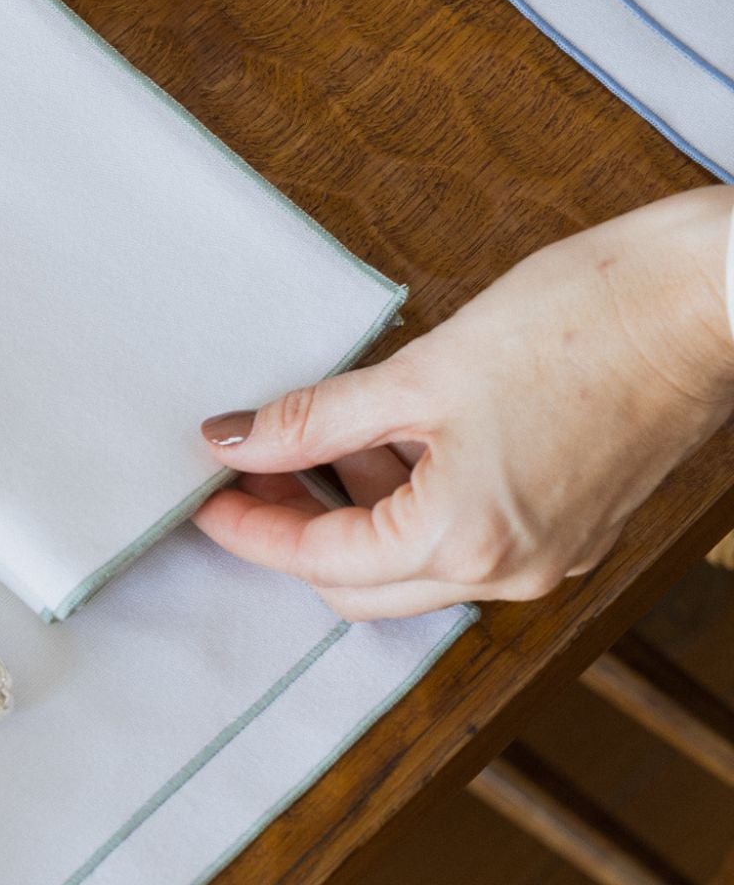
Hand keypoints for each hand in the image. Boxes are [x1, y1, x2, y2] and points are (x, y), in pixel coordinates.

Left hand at [192, 188, 733, 618]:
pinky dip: (411, 503)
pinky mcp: (573, 525)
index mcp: (464, 542)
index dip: (249, 527)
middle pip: (360, 585)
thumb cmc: (583, 322)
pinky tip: (384, 442)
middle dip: (293, 534)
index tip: (203, 496)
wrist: (713, 300)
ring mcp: (549, 556)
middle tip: (245, 476)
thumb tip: (235, 441)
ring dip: (353, 515)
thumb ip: (316, 420)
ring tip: (307, 446)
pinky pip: (465, 538)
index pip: (318, 561)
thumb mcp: (421, 371)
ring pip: (414, 564)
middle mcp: (510, 573)